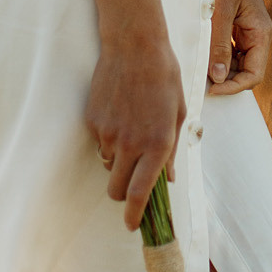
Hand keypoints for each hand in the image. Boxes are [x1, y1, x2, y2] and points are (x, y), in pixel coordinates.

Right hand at [87, 34, 186, 228]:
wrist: (134, 45)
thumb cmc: (164, 76)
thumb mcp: (178, 113)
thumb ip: (172, 150)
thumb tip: (168, 179)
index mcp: (158, 144)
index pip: (140, 194)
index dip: (134, 216)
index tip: (132, 226)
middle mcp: (131, 144)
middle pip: (116, 190)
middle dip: (123, 194)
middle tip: (132, 182)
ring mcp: (108, 133)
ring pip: (108, 165)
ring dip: (118, 160)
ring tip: (132, 129)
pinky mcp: (92, 121)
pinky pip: (100, 143)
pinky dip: (109, 138)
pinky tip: (120, 113)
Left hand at [207, 0, 271, 94]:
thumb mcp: (220, 11)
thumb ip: (220, 45)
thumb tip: (219, 77)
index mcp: (261, 33)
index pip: (254, 75)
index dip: (233, 87)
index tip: (210, 89)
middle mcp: (259, 36)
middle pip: (247, 72)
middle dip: (226, 80)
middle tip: (200, 81)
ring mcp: (249, 32)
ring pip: (238, 64)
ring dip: (221, 70)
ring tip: (200, 69)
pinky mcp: (238, 27)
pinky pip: (231, 51)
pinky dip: (218, 57)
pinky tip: (203, 54)